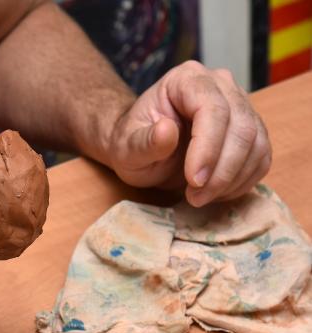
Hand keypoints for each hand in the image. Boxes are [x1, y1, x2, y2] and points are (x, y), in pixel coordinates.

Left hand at [106, 61, 271, 206]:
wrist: (142, 147)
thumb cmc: (132, 143)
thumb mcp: (125, 147)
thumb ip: (143, 141)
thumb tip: (166, 131)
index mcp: (186, 79)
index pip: (212, 109)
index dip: (208, 147)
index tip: (193, 180)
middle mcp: (220, 85)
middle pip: (241, 126)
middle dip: (221, 170)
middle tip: (196, 197)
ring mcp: (240, 105)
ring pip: (256, 144)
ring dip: (232, 179)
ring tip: (200, 198)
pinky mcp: (251, 130)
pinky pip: (261, 158)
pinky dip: (242, 181)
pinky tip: (216, 193)